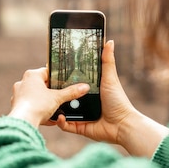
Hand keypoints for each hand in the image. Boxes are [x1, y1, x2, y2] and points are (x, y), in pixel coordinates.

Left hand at [8, 67, 89, 127]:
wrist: (23, 122)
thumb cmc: (37, 105)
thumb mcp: (58, 98)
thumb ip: (71, 92)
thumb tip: (84, 87)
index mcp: (32, 75)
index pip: (47, 72)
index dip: (57, 78)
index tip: (64, 83)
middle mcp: (23, 83)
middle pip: (42, 85)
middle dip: (51, 93)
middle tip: (60, 98)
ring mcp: (18, 95)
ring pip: (36, 97)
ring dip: (45, 103)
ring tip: (54, 110)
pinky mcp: (17, 106)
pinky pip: (31, 107)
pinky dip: (38, 111)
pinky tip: (47, 119)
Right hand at [56, 40, 168, 156]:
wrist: (122, 125)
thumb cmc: (118, 101)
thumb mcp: (110, 78)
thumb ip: (107, 61)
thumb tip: (109, 41)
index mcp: (88, 90)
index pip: (72, 83)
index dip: (62, 78)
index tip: (52, 71)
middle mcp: (83, 102)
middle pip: (65, 96)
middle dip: (56, 93)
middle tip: (46, 87)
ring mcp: (80, 115)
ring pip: (63, 110)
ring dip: (55, 107)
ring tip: (49, 101)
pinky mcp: (79, 127)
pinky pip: (66, 125)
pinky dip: (61, 122)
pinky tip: (59, 116)